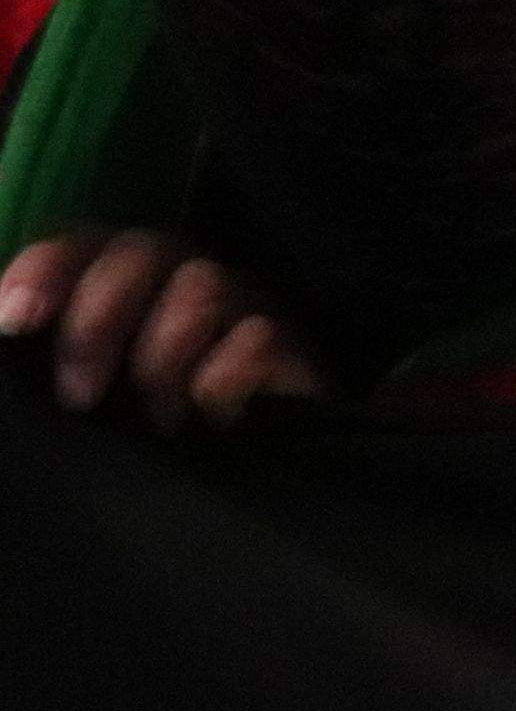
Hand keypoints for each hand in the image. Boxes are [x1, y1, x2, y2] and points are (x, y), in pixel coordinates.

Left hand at [0, 228, 330, 431]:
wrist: (244, 469)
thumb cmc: (143, 431)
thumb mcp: (75, 391)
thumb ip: (39, 359)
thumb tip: (4, 326)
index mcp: (126, 279)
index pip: (85, 242)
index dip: (48, 267)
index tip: (13, 321)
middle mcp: (185, 276)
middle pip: (142, 249)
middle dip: (98, 322)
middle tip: (77, 397)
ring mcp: (245, 304)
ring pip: (202, 287)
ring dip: (162, 361)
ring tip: (158, 419)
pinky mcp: (292, 344)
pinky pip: (255, 338)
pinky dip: (219, 380)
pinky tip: (210, 418)